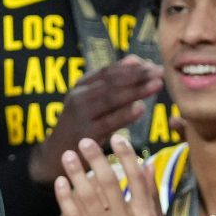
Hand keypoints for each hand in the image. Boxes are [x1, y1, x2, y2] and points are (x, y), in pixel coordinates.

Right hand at [28, 56, 162, 183]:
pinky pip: (108, 122)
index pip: (108, 71)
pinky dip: (125, 115)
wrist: (55, 156)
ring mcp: (80, 116)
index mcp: (81, 87)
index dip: (131, 67)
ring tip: (156, 85)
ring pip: (111, 99)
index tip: (153, 64)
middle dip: (138, 76)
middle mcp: (78, 98)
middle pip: (111, 82)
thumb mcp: (91, 101)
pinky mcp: (85, 134)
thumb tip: (135, 60)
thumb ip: (113, 83)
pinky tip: (141, 109)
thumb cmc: (80, 127)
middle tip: (160, 72)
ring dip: (136, 91)